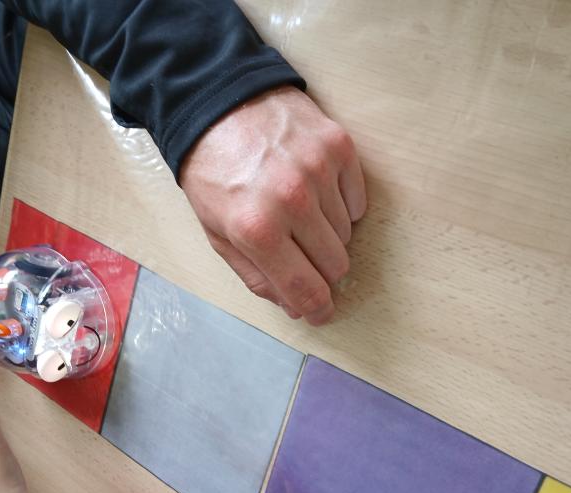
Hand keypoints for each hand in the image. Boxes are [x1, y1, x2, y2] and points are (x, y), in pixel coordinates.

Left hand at [181, 86, 366, 325]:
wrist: (219, 102)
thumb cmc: (213, 172)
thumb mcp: (217, 232)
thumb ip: (256, 275)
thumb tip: (295, 306)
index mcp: (255, 229)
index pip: (305, 288)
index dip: (317, 308)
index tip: (322, 312)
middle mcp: (291, 201)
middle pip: (335, 264)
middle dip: (321, 269)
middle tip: (302, 252)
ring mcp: (319, 171)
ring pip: (347, 233)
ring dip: (327, 232)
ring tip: (298, 210)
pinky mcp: (338, 147)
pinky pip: (357, 200)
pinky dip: (341, 204)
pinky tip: (315, 190)